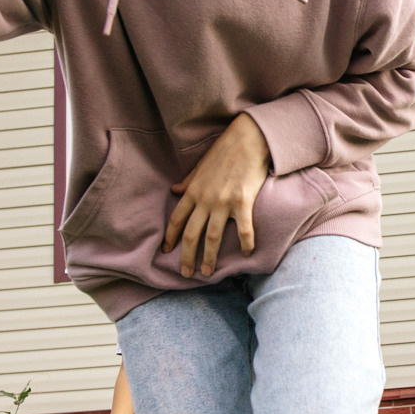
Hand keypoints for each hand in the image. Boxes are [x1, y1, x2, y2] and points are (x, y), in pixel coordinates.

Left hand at [163, 113, 271, 277]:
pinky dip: (245, 244)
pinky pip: (243, 230)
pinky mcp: (243, 203)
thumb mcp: (201, 166)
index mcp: (193, 191)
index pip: (176, 219)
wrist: (248, 139)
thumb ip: (188, 181)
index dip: (170, 238)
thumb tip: (174, 190)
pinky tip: (246, 254)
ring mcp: (224, 202)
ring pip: (213, 237)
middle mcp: (205, 199)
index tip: (166, 252)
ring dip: (209, 258)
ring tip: (208, 273)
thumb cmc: (225, 151)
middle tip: (186, 273)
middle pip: (191, 234)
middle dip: (186, 256)